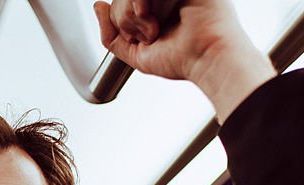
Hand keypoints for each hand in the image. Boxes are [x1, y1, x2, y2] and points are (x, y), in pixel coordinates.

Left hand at [94, 0, 275, 120]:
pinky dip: (139, 1)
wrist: (206, 58)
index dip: (119, 20)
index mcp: (154, 9)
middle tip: (149, 35)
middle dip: (124, 19)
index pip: (120, 3)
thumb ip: (111, 34)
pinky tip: (150, 15)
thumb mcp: (135, 53)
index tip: (137, 38)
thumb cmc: (181, 60)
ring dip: (131, 14)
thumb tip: (97, 5)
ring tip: (153, 28)